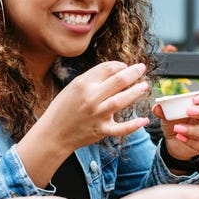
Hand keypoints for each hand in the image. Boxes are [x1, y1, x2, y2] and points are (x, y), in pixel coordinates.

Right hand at [34, 61, 151, 152]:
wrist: (53, 133)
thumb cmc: (64, 107)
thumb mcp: (74, 87)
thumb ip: (93, 78)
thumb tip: (117, 69)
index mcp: (82, 84)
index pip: (107, 69)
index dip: (119, 65)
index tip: (125, 66)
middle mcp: (91, 98)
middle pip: (118, 81)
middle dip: (133, 73)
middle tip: (141, 68)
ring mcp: (97, 115)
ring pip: (121, 101)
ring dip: (135, 92)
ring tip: (144, 85)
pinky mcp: (101, 130)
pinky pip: (120, 129)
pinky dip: (133, 126)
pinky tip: (144, 120)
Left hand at [155, 88, 198, 161]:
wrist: (173, 141)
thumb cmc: (175, 122)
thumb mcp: (167, 115)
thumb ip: (163, 110)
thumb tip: (157, 107)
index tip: (196, 99)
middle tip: (188, 111)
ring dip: (193, 129)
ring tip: (177, 128)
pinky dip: (190, 141)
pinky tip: (179, 137)